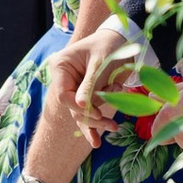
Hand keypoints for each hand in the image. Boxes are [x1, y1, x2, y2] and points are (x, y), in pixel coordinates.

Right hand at [51, 19, 145, 136]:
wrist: (121, 40)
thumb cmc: (109, 45)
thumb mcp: (101, 63)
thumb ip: (91, 84)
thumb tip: (82, 107)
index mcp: (61, 66)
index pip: (63, 95)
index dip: (79, 106)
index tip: (97, 113)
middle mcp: (64, 79)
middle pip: (72, 106)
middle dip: (92, 117)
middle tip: (111, 125)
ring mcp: (74, 88)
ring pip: (81, 112)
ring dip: (98, 120)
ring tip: (113, 127)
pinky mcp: (85, 95)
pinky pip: (86, 113)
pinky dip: (93, 125)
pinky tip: (95, 142)